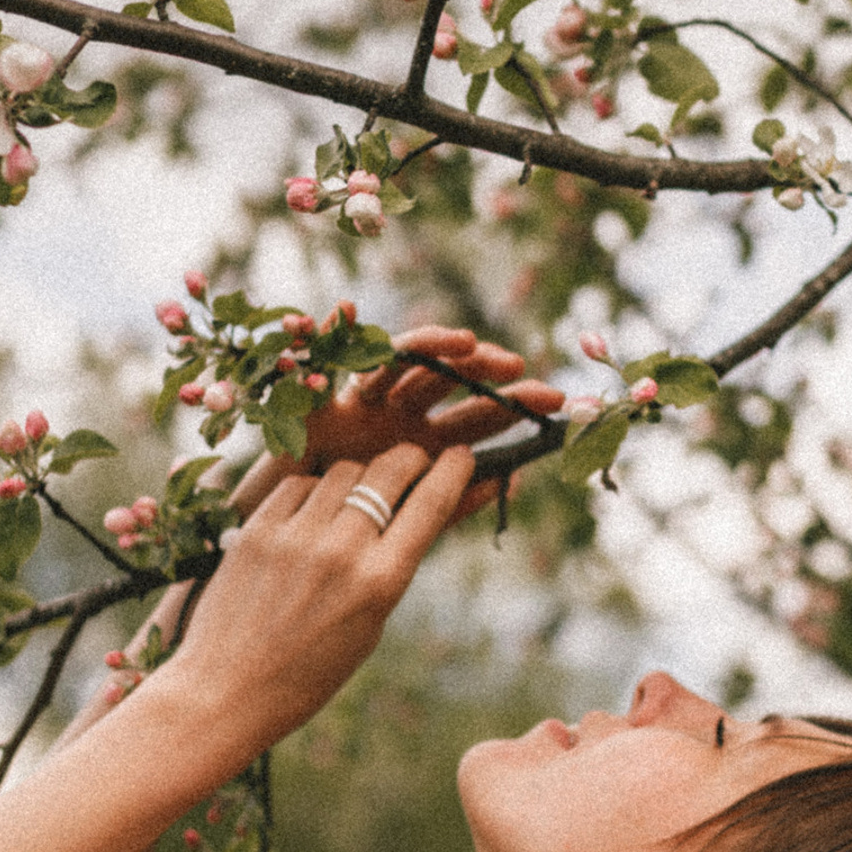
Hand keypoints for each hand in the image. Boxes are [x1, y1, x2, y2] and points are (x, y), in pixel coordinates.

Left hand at [157, 445, 475, 757]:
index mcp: (380, 583)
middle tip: (413, 462)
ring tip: (356, 499)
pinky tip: (312, 512)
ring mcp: (295, 537)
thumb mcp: (370, 624)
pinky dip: (313, 489)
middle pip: (389, 470)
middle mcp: (341, 552)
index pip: (431, 504)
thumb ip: (394, 566)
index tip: (461, 457)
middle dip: (410, 458)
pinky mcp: (255, 530)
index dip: (453, 471)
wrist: (228, 690)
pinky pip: (299, 484)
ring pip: (344, 471)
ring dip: (359, 476)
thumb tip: (426, 513)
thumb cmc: (310, 670)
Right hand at [307, 326, 560, 518]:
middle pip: (448, 379)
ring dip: (432, 344)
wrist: (298, 541)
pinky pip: (327, 358)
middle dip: (483, 368)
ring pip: (402, 362)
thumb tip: (515, 479)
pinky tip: (347, 310)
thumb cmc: (354, 529)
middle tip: (515, 364)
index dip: (515, 403)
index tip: (553, 399)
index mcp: (428, 442)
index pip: (478, 415)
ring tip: (464, 340)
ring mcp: (364, 401)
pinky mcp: (321, 397)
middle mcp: (400, 413)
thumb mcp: (410, 515)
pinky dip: (333, 328)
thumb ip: (457, 500)